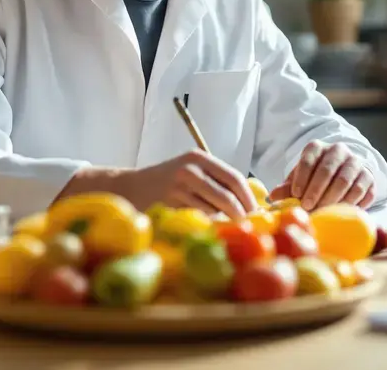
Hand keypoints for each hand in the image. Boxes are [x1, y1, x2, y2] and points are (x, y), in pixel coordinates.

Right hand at [125, 150, 258, 219]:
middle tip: (247, 226)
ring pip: (214, 210)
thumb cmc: (166, 182)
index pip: (234, 177)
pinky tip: (209, 228)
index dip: (248, 197)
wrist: (130, 187)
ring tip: (229, 228)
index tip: (256, 212)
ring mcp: (179, 186)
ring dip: (224, 222)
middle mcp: (190, 169)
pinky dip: (207, 225)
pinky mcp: (170, 204)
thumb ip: (215, 180)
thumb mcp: (190, 171)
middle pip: (227, 195)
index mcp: (199, 157)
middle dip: (241, 213)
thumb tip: (249, 202)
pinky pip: (197, 218)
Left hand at [270, 141, 375, 210]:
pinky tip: (341, 212)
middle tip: (308, 206)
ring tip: (322, 211)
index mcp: (318, 148)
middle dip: (316, 189)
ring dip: (332, 198)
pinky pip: (362, 191)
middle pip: (327, 169)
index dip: (302, 176)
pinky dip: (351, 203)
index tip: (296, 194)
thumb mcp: (300, 181)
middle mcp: (338, 150)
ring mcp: (356, 162)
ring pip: (345, 180)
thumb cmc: (315, 180)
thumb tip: (273, 197)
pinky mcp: (369, 177)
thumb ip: (287, 188)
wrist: (345, 176)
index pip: (309, 158)